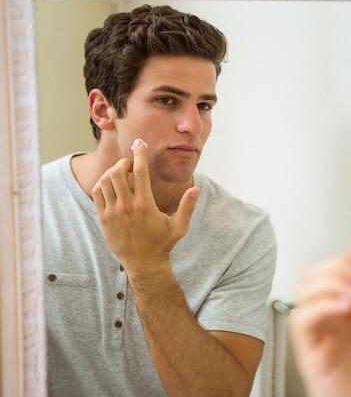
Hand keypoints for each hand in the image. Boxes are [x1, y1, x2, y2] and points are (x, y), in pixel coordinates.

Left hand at [92, 138, 198, 276]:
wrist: (143, 263)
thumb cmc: (163, 243)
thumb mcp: (180, 226)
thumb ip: (187, 206)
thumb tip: (196, 189)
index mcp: (145, 205)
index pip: (140, 172)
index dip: (140, 154)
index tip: (140, 143)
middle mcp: (127, 207)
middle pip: (118, 172)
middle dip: (125, 162)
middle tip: (132, 165)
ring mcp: (113, 213)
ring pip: (105, 181)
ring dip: (113, 172)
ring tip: (123, 174)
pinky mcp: (104, 219)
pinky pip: (97, 193)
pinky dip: (103, 183)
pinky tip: (113, 185)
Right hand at [290, 244, 350, 396]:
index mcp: (348, 316)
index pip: (338, 272)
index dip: (350, 252)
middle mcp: (329, 323)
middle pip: (313, 276)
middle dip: (337, 265)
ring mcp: (318, 338)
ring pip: (303, 293)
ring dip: (330, 283)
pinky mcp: (310, 355)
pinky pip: (302, 321)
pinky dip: (322, 306)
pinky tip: (347, 307)